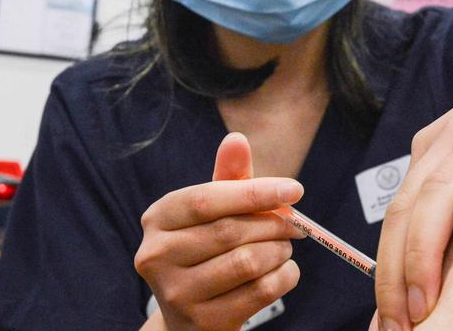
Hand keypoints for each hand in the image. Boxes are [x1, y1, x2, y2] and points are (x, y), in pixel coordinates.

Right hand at [135, 133, 303, 330]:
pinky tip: (284, 270)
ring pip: (247, 262)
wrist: (191, 314)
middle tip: (295, 224)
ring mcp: (175, 293)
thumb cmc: (207, 248)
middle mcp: (156, 255)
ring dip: (279, 251)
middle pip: (230, 231)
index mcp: (158, 218)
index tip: (294, 189)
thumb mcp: (214, 210)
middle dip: (274, 224)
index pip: (208, 199)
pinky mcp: (201, 322)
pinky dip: (284, 277)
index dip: (254, 192)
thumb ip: (228, 176)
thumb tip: (236, 139)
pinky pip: (259, 292)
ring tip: (284, 247)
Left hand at [375, 41, 452, 329]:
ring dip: (426, 252)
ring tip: (424, 301)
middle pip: (409, 208)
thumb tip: (428, 261)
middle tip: (398, 319)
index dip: (385, 264)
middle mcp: (452, 140)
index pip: (395, 211)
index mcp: (433, 147)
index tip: (384, 310)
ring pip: (441, 196)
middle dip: (397, 269)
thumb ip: (450, 194)